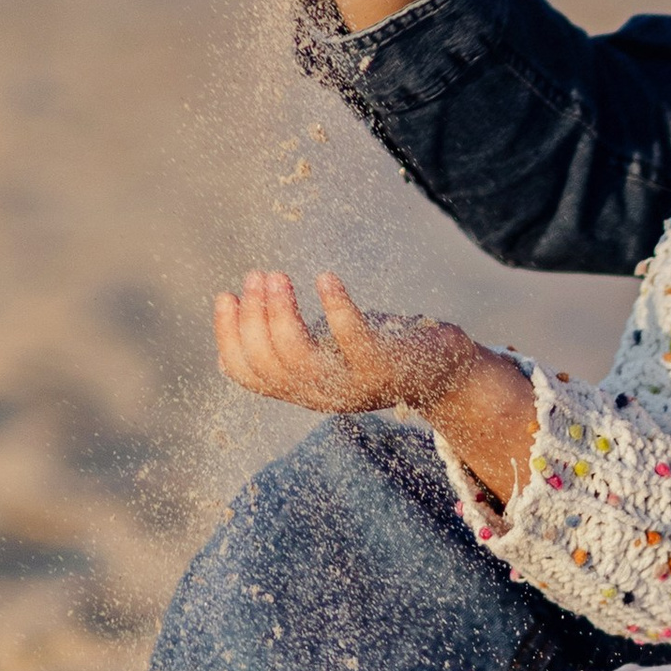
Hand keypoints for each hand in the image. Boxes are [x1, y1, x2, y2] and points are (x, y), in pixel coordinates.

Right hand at [213, 273, 538, 494]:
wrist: (444, 370)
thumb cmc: (378, 347)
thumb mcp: (327, 343)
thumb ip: (292, 332)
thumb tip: (245, 293)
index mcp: (301, 389)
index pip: (247, 373)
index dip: (227, 335)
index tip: (226, 294)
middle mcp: (321, 395)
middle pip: (268, 362)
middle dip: (253, 316)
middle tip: (258, 275)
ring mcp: (351, 385)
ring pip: (298, 356)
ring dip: (281, 312)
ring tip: (279, 275)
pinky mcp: (383, 369)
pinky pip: (352, 341)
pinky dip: (336, 307)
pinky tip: (326, 278)